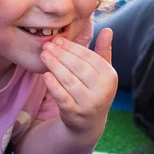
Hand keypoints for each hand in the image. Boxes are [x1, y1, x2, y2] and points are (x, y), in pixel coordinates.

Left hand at [40, 22, 116, 140]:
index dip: (72, 47)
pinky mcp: (75, 114)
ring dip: (54, 65)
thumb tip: (108, 29)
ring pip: (69, 80)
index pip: (89, 57)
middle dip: (61, 54)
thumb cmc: (93, 90)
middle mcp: (103, 91)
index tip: (58, 40)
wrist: (87, 124)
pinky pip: (62, 97)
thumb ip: (103, 51)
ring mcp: (89, 104)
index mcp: (110, 77)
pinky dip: (53, 85)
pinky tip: (45, 75)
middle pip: (78, 67)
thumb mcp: (102, 73)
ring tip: (43, 55)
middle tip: (47, 45)